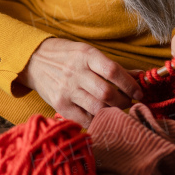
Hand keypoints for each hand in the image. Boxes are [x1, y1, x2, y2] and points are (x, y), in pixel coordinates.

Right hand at [16, 37, 140, 125]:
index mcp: (86, 56)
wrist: (33, 60)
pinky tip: (102, 117)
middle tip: (129, 103)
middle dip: (123, 101)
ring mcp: (66, 90)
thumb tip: (140, 75)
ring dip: (112, 112)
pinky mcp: (59, 104)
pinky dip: (96, 121)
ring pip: (97, 108)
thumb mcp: (88, 53)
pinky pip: (83, 119)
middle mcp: (76, 72)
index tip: (139, 92)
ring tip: (117, 110)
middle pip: (106, 93)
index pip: (113, 71)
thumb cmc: (66, 56)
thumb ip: (113, 66)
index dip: (130, 84)